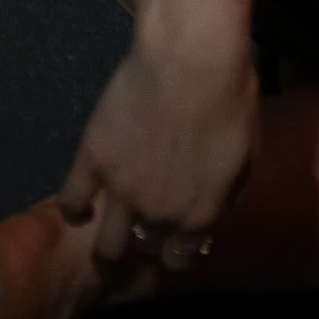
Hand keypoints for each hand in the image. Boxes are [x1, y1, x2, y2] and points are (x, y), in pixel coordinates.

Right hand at [57, 40, 258, 273]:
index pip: (180, 259)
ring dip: (108, 250)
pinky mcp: (93, 160)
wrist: (191, 58)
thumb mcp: (247, 153)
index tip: (173, 241)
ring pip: (106, 247)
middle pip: (144, 254)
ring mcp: (121, 190)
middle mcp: (158, 215)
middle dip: (144, 252)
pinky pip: (72, 201)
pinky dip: (75, 209)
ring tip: (107, 243)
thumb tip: (213, 210)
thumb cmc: (230, 97)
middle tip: (139, 240)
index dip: (176, 252)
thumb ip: (227, 193)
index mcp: (198, 216)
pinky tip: (82, 206)